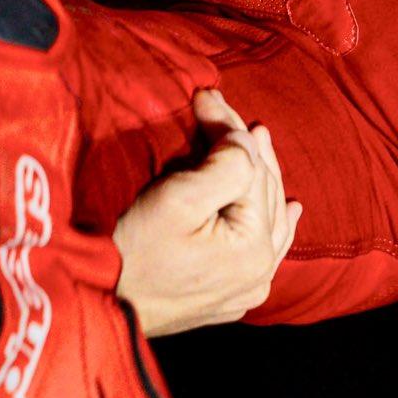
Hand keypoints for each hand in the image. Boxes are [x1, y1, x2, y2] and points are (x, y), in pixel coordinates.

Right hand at [113, 89, 300, 336]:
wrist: (106, 302)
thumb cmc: (136, 247)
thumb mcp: (178, 198)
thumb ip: (226, 163)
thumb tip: (247, 140)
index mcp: (254, 246)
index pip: (251, 168)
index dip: (229, 126)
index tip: (206, 95)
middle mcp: (261, 272)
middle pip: (262, 190)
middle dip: (244, 145)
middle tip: (220, 106)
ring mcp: (249, 288)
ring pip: (269, 217)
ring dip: (263, 176)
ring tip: (261, 140)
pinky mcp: (232, 296)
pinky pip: (267, 248)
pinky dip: (276, 221)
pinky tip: (291, 209)